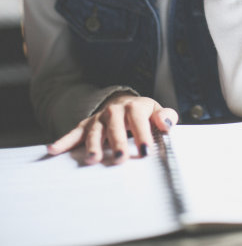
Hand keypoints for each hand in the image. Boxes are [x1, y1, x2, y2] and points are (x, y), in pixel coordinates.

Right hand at [47, 94, 177, 163]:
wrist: (124, 103)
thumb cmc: (143, 113)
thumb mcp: (156, 111)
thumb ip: (166, 117)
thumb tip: (166, 124)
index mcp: (134, 106)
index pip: (139, 119)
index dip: (143, 134)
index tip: (146, 151)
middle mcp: (114, 110)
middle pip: (115, 125)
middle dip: (117, 142)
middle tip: (120, 159)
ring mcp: (98, 118)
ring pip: (94, 131)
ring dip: (93, 145)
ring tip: (93, 160)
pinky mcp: (86, 125)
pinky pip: (74, 133)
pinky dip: (64, 141)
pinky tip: (53, 150)